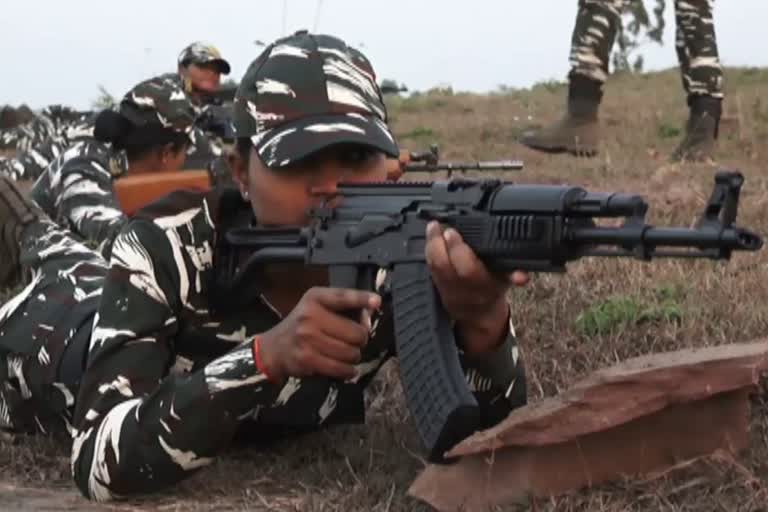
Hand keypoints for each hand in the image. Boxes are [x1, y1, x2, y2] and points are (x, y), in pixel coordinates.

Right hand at [258, 287, 380, 382]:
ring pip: (351, 353)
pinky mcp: (307, 358)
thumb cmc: (304, 324)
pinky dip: (348, 371)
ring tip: (348, 354)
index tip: (376, 301)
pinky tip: (346, 368)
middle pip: (356, 333)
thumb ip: (344, 306)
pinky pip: (340, 368)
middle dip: (361, 340)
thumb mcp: (318, 306)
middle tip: (355, 341)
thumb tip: (370, 314)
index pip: (343, 296)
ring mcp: (307, 338)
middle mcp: (310, 315)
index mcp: (315, 297)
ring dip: (354, 356)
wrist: (275, 347)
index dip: (361, 298)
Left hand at [425, 221, 528, 355]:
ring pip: (433, 266)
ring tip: (432, 226)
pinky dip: (428, 250)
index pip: (467, 269)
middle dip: (438, 243)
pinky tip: (430, 236)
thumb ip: (514, 274)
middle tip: (437, 224)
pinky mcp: (436, 285)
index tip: (452, 232)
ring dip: (431, 244)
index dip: (458, 250)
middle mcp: (461, 288)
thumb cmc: (493, 289)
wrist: (479, 313)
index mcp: (480, 287)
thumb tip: (523, 276)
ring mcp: (446, 287)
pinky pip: (428, 267)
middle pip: (443, 266)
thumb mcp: (506, 281)